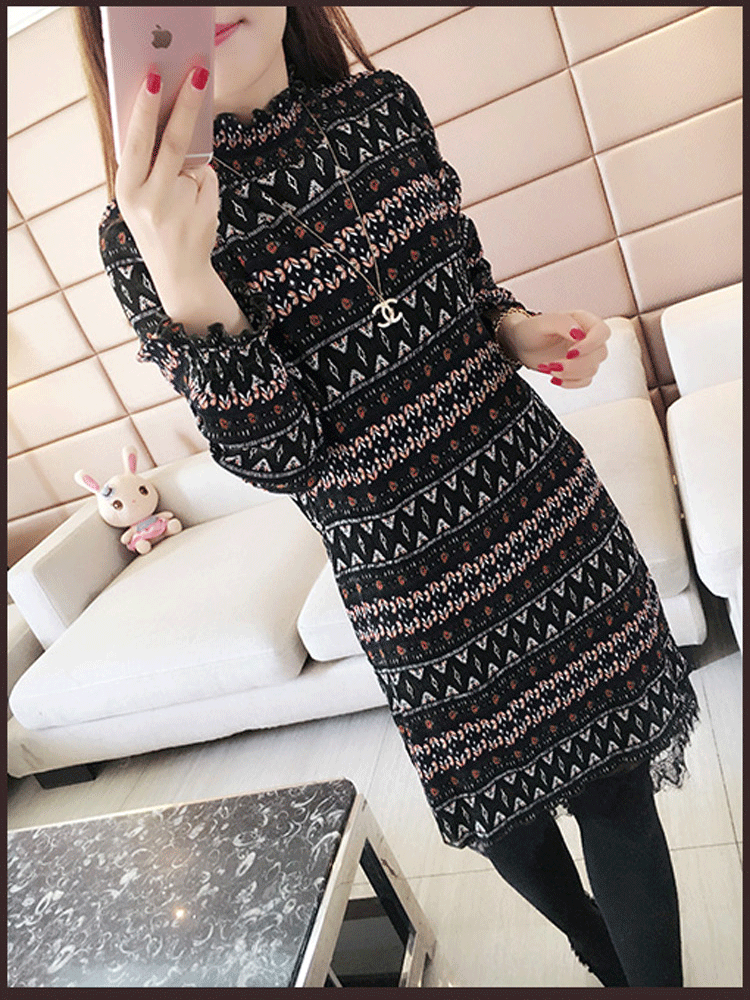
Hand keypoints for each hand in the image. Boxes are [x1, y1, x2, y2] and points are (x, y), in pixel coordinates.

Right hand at [115, 65, 239, 334]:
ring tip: (193, 131)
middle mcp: (150, 199)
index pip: (137, 142)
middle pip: (172, 143)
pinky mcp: (203, 215)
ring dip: (196, 149)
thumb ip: (155, 164)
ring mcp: (179, 208)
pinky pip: (207, 181)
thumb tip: (184, 124)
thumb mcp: (143, 195)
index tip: (154, 77)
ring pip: (193, 163)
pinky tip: (195, 203)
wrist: (179, 273)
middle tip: (196, 73)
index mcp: (127, 188)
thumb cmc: (158, 223)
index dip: (145, 109)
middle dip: (184, 105)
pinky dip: (204, 183)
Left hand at [497, 310, 609, 388]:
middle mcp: (588, 337)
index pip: (602, 332)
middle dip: (576, 364)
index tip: (571, 353)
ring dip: (570, 374)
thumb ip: (563, 323)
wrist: (520, 345)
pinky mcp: (579, 369)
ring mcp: (585, 354)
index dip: (591, 345)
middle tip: (553, 364)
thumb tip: (579, 333)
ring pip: (593, 369)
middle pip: (599, 354)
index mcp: (583, 321)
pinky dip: (570, 383)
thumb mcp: (542, 322)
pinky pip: (585, 380)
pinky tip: (554, 378)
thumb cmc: (530, 330)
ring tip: (549, 368)